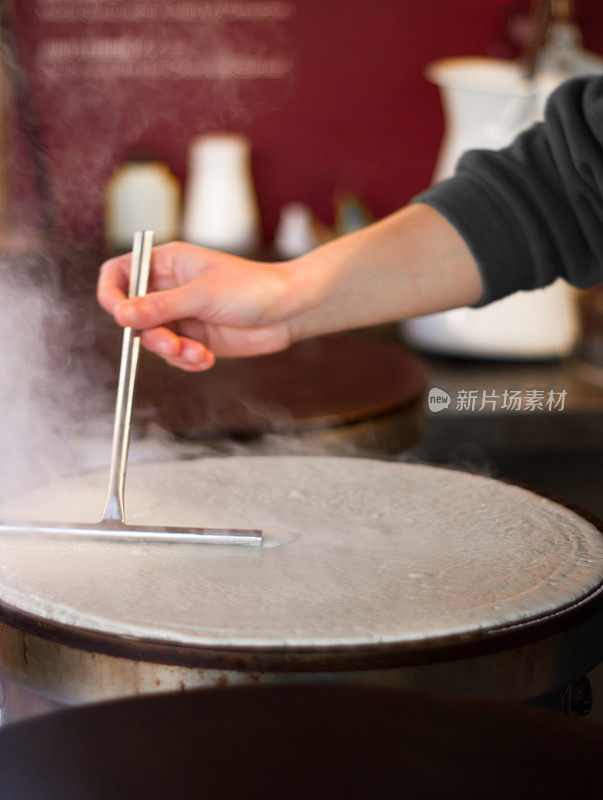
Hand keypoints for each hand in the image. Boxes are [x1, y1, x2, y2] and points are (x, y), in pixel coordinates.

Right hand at [97, 242, 316, 370]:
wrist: (289, 311)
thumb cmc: (252, 288)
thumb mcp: (203, 295)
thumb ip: (160, 306)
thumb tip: (120, 316)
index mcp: (165, 264)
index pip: (119, 274)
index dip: (111, 294)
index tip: (119, 315)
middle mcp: (168, 289)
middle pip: (133, 315)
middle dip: (150, 335)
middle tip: (173, 346)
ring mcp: (180, 315)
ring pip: (153, 340)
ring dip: (172, 353)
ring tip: (199, 354)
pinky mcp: (194, 338)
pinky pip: (174, 356)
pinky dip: (187, 361)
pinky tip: (207, 359)